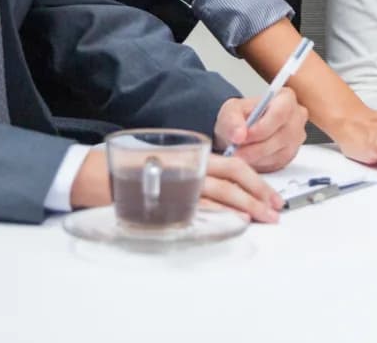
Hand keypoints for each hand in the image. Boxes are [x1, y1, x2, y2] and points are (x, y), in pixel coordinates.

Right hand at [68, 148, 283, 222]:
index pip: (234, 165)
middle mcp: (191, 166)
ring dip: (246, 206)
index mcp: (193, 156)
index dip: (256, 180)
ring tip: (263, 218)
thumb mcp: (172, 164)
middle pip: (233, 177)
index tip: (272, 196)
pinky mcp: (168, 200)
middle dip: (259, 194)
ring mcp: (180, 183)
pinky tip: (235, 221)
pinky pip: (200, 207)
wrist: (100, 173)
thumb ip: (196, 173)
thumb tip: (224, 192)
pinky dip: (220, 213)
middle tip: (276, 210)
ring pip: (221, 192)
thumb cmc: (135, 169)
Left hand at [214, 89, 308, 170]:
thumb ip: (232, 120)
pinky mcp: (292, 154)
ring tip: (239, 153)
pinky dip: (260, 163)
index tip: (243, 137)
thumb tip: (239, 135)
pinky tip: (249, 157)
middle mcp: (297, 117)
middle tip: (236, 151)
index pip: (280, 113)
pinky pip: (277, 163)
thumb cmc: (241, 116)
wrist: (242, 131)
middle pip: (281, 136)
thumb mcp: (230, 111)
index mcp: (286, 98)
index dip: (261, 128)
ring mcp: (297, 137)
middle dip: (255, 147)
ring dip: (256, 157)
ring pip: (279, 153)